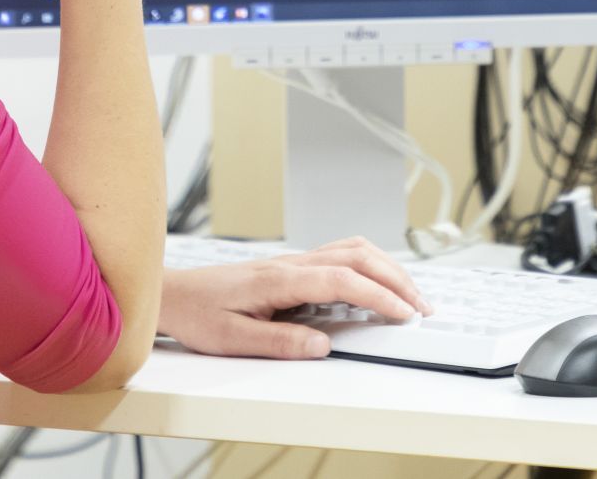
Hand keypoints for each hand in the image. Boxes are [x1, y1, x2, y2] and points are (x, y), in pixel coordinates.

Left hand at [158, 237, 435, 358]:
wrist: (175, 294)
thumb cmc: (198, 314)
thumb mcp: (233, 339)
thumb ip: (280, 341)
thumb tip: (323, 345)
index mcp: (280, 278)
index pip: (342, 279)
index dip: (378, 295)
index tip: (403, 312)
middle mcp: (291, 264)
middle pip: (357, 257)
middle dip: (395, 279)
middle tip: (421, 307)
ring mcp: (293, 262)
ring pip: (352, 250)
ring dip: (385, 268)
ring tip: (408, 295)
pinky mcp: (292, 267)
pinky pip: (339, 255)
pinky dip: (368, 265)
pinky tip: (375, 282)